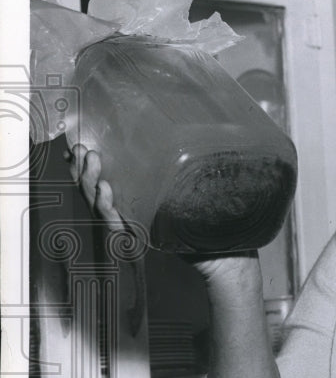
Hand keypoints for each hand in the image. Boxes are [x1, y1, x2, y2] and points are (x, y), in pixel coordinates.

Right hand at [67, 144, 257, 282]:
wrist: (220, 253)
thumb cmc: (207, 217)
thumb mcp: (187, 182)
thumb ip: (173, 164)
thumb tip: (172, 124)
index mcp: (133, 201)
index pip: (100, 182)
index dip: (83, 167)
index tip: (75, 148)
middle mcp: (128, 216)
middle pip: (93, 193)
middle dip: (83, 171)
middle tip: (81, 151)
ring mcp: (132, 229)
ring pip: (100, 207)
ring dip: (91, 183)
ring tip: (93, 162)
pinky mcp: (140, 240)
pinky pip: (118, 224)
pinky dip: (109, 206)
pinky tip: (106, 188)